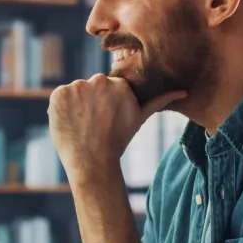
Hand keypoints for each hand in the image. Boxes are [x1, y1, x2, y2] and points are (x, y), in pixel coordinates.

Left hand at [48, 74, 185, 178]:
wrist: (92, 162)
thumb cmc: (118, 140)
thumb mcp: (140, 118)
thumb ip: (159, 101)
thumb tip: (184, 92)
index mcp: (119, 84)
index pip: (106, 88)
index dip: (104, 104)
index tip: (105, 119)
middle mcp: (98, 81)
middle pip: (90, 88)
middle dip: (90, 102)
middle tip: (93, 124)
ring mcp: (76, 87)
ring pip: (74, 93)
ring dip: (75, 105)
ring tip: (82, 125)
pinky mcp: (58, 94)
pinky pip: (59, 98)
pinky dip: (61, 109)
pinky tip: (70, 123)